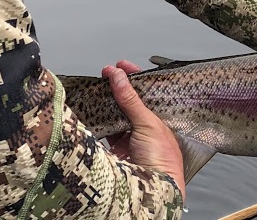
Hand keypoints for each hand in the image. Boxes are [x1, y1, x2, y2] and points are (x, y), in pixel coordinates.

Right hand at [102, 60, 186, 200]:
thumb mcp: (148, 124)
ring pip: (116, 115)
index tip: (121, 65)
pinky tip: (93, 111)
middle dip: (117, 88)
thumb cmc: (163, 160)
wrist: (153, 190)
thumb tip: (119, 77)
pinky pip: (106, 131)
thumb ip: (131, 100)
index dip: (133, 77)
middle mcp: (145, 128)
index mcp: (159, 119)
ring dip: (107, 103)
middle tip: (106, 74)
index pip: (145, 92)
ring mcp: (130, 139)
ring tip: (98, 88)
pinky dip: (99, 122)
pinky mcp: (116, 150)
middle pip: (128, 102)